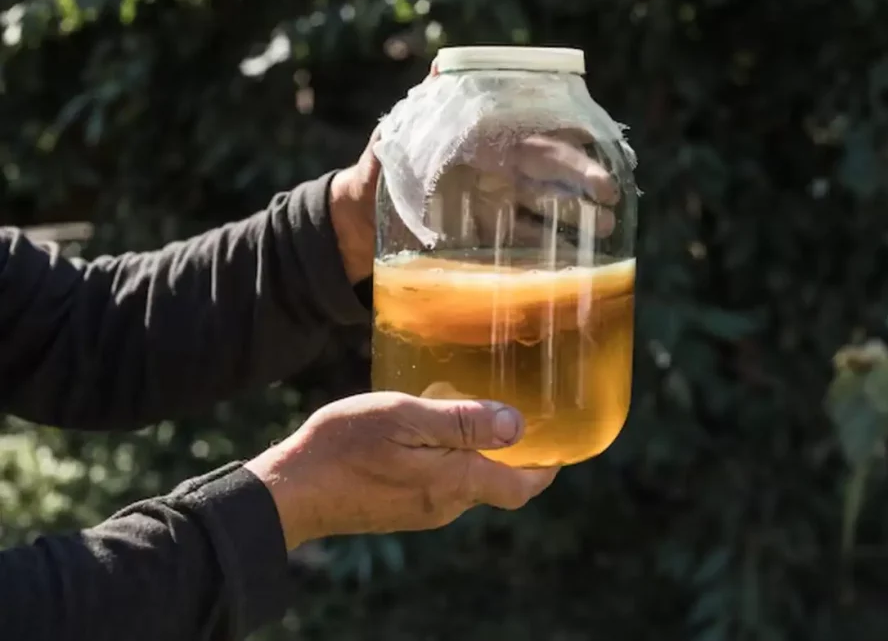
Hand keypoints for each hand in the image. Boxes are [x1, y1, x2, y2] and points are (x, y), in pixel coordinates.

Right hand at [244, 392, 558, 549]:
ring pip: (469, 484)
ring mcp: (422, 512)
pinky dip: (451, 461)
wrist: (290, 490)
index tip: (562, 439)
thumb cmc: (345, 446)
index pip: (522, 487)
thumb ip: (462, 422)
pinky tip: (433, 432)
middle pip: (498, 485)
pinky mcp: (401, 510)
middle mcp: (446, 505)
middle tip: (520, 412)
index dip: (547, 467)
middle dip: (515, 456)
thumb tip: (516, 426)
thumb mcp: (406, 417)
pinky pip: (441, 485)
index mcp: (455, 483)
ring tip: (476, 412)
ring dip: (480, 456)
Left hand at [329, 63, 626, 278]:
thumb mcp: (395, 138)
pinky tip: (575, 265)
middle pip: (552, 174)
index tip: (595, 145)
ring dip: (579, 220)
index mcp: (487, 144)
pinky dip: (550, 257)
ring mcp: (499, 210)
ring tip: (608, 231)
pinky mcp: (490, 245)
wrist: (356, 221)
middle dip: (584, 181)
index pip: (536, 136)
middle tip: (610, 195)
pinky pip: (525, 249)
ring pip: (548, 211)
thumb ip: (420, 111)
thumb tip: (437, 69)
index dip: (568, 141)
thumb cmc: (379, 171)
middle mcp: (502, 175)